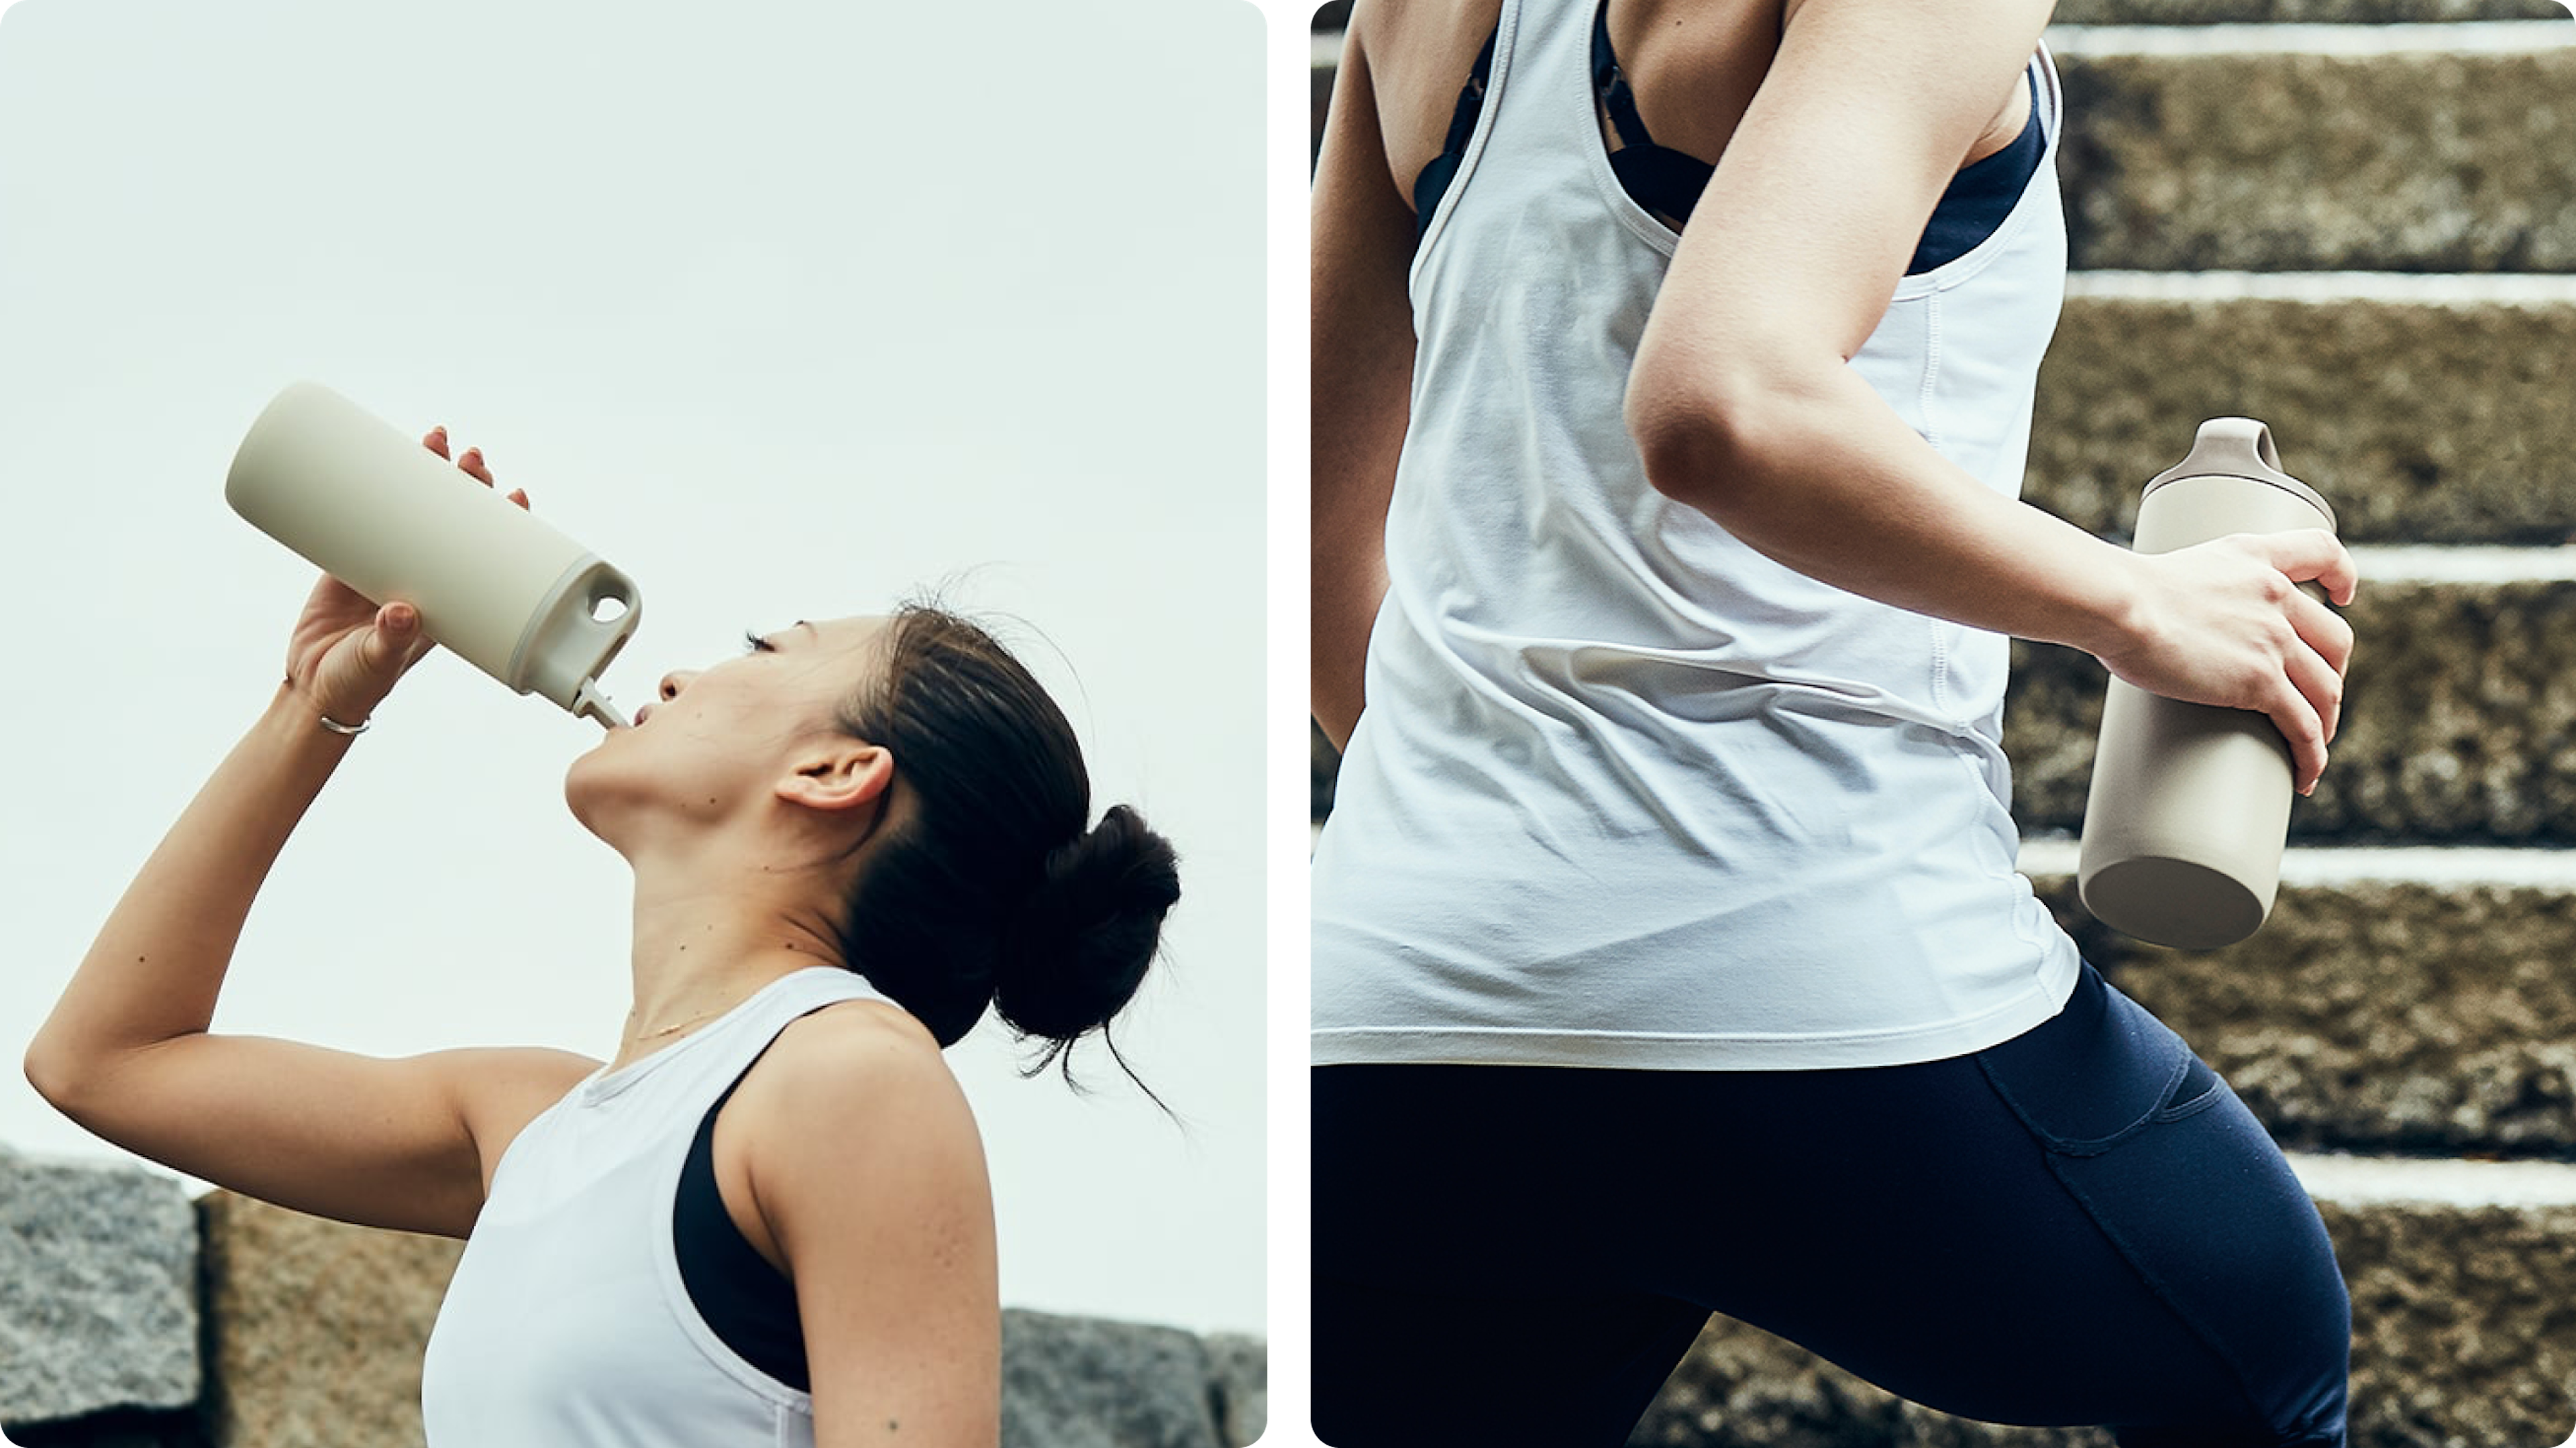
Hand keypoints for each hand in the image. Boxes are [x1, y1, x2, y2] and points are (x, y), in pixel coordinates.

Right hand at [281, 425, 530, 724]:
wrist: (315, 689)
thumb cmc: (358, 684)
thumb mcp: (378, 663)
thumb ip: (389, 641)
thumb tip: (402, 612)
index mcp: (450, 603)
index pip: (489, 554)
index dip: (506, 522)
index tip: (516, 493)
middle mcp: (425, 578)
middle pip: (455, 518)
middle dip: (466, 484)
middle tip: (472, 456)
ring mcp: (387, 564)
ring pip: (414, 507)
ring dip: (425, 473)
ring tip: (435, 439)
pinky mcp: (347, 560)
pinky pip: (365, 515)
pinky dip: (371, 487)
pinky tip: (377, 456)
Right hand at [2091, 528, 2358, 796]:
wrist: (2120, 604)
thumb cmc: (2123, 593)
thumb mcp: (2176, 571)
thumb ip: (2191, 593)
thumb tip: (2166, 626)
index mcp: (2255, 560)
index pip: (2322, 552)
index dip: (2342, 575)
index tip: (2342, 596)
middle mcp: (2276, 596)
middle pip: (2335, 640)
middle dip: (2333, 674)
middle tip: (2315, 698)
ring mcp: (2274, 639)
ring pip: (2326, 689)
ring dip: (2326, 723)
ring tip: (2312, 746)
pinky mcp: (2260, 681)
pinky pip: (2304, 726)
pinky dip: (2312, 755)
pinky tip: (2307, 773)